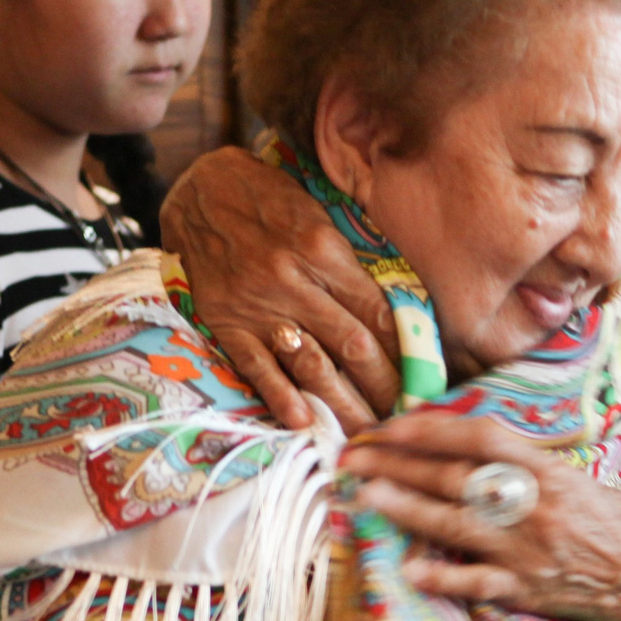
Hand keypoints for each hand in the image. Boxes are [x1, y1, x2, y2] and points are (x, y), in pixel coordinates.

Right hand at [160, 145, 399, 431]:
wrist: (199, 190)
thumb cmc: (270, 199)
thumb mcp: (319, 212)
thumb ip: (352, 257)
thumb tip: (395, 301)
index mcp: (324, 249)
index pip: (377, 312)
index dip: (404, 352)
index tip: (421, 378)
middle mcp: (293, 281)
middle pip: (353, 345)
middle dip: (383, 386)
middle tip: (403, 413)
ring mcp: (258, 306)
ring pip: (310, 364)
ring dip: (341, 403)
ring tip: (365, 431)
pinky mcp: (225, 322)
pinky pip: (256, 366)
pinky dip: (280, 396)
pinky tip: (303, 422)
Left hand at [339, 410, 620, 620]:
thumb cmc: (603, 522)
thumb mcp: (572, 477)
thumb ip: (523, 463)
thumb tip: (465, 442)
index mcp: (546, 471)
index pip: (481, 438)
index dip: (433, 428)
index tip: (393, 424)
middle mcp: (532, 506)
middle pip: (455, 477)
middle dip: (399, 463)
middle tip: (356, 455)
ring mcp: (524, 549)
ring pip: (455, 523)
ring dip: (406, 507)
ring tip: (366, 493)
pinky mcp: (522, 588)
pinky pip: (475, 582)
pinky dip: (442, 576)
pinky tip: (408, 569)